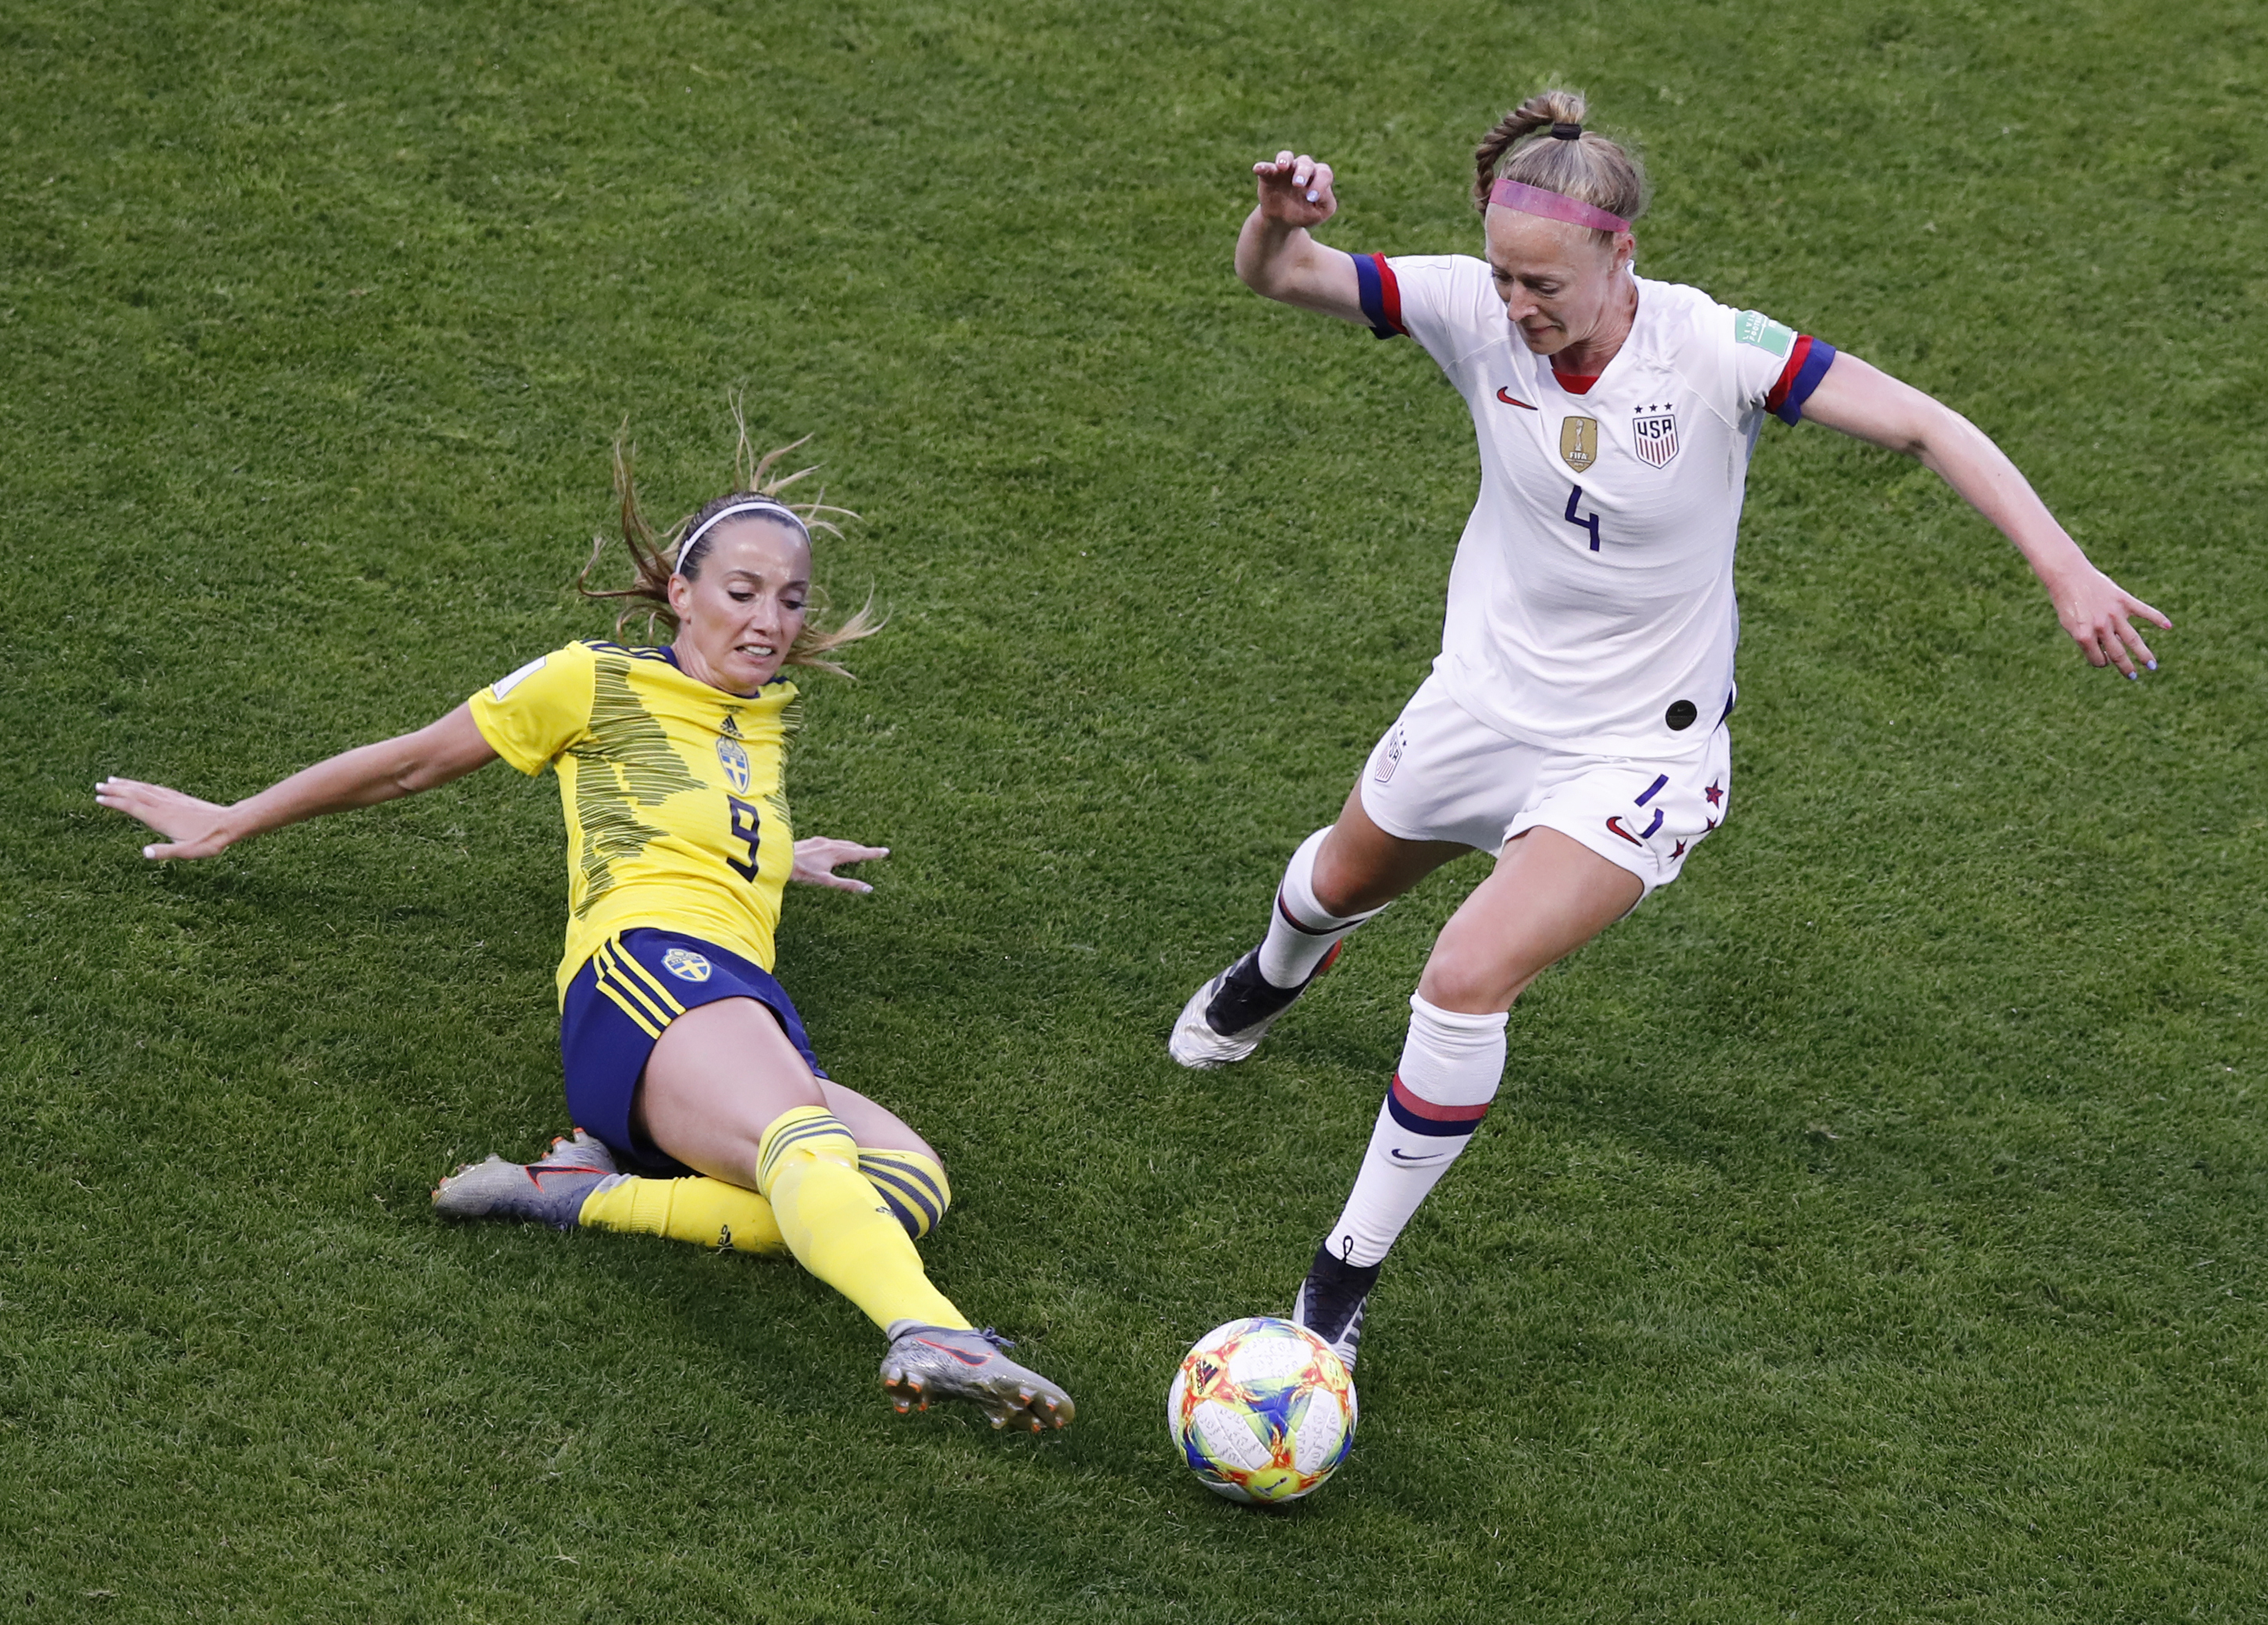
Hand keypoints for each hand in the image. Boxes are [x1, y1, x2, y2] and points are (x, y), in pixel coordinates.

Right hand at [95, 777, 235, 859]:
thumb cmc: (210, 840)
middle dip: (115, 789)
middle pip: (135, 794)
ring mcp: (174, 800)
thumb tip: (145, 853)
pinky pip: (157, 789)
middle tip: (98, 785)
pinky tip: (143, 785)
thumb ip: (167, 852)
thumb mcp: (188, 851)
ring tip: (113, 780)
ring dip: (128, 784)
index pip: (132, 807)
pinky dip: (145, 785)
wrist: (231, 823)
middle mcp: (165, 805)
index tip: (98, 798)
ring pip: (145, 789)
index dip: (114, 802)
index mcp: (161, 818)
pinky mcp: (182, 799)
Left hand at [790, 836, 888, 893]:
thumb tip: (868, 888)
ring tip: (859, 850)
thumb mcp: (826, 881)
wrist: (779, 858)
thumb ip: (847, 885)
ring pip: (842, 843)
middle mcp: (830, 844)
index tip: (886, 851)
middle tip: (876, 852)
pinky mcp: (812, 841)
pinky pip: (832, 842)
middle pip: (852, 846)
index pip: (860, 852)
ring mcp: (821, 841)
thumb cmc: (801, 871)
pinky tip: (835, 848)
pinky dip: (840, 845)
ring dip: (852, 847)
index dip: (874, 853)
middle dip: (864, 849)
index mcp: (837, 852)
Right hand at [1253, 150, 1336, 229]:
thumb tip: (1320, 192)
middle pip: (1306, 163)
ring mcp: (1286, 169)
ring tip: (1282, 167)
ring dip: (1285, 160)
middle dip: (1302, 172)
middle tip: (1298, 184)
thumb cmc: (1305, 213)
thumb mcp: (1320, 213)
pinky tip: (1258, 168)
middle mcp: (1303, 168)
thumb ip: (1326, 202)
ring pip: (1287, 157)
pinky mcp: (1270, 174)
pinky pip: (1266, 167)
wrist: (1282, 220)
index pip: (1324, 174)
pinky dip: (1263, 167)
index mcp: (1318, 176)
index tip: (1311, 197)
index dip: (1319, 183)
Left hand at [2045, 565, 2169, 678]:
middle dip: (2125, 667)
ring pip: (2133, 639)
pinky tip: (2168, 626)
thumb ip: (2086, 638)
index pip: (2098, 659)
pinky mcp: (2123, 600)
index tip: (2103, 661)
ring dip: (2144, 654)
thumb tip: (2106, 652)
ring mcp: (2114, 614)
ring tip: (2152, 666)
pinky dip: (2157, 618)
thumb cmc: (2067, 602)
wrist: (2068, 576)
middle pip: (2118, 653)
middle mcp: (2100, 627)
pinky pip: (2144, 611)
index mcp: (2084, 635)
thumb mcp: (2070, 625)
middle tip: (2132, 676)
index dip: (2100, 662)